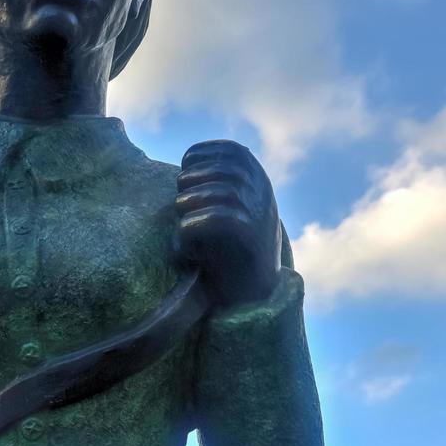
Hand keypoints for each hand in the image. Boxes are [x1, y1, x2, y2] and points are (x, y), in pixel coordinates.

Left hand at [174, 139, 281, 308]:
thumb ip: (215, 186)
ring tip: (182, 226)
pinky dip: (193, 229)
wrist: (251, 295)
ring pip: (220, 192)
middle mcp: (264, 195)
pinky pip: (220, 220)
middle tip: (181, 208)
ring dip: (189, 206)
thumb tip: (186, 171)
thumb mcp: (228, 208)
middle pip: (221, 170)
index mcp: (258, 181)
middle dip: (190, 184)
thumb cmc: (228, 249)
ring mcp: (261, 216)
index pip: (229, 150)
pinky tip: (184, 247)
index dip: (199, 158)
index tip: (184, 178)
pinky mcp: (252, 241)